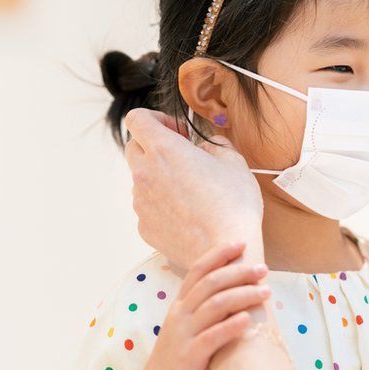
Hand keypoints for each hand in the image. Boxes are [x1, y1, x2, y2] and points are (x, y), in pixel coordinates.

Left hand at [124, 109, 264, 267]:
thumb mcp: (234, 162)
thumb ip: (216, 145)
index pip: (137, 118)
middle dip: (154, 147)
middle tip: (183, 158)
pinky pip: (148, 207)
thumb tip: (207, 147)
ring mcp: (141, 201)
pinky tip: (188, 215)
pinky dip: (162, 205)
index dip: (156, 119)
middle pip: (133, 147)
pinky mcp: (144, 226)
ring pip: (141, 179)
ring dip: (159, 178)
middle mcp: (145, 173)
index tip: (177, 131)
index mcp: (164, 149)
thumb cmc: (233, 204)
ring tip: (191, 193)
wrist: (226, 250)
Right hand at [131, 242, 270, 369]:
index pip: (198, 270)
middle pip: (210, 283)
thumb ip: (204, 308)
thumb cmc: (180, 358)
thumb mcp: (188, 328)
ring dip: (243, 295)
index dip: (218, 255)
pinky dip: (231, 326)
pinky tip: (248, 320)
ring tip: (266, 292)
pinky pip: (212, 337)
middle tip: (263, 268)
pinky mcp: (190, 356)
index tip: (241, 244)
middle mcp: (180, 315)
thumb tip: (233, 289)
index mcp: (179, 306)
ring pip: (215, 306)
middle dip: (238, 272)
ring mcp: (184, 335)